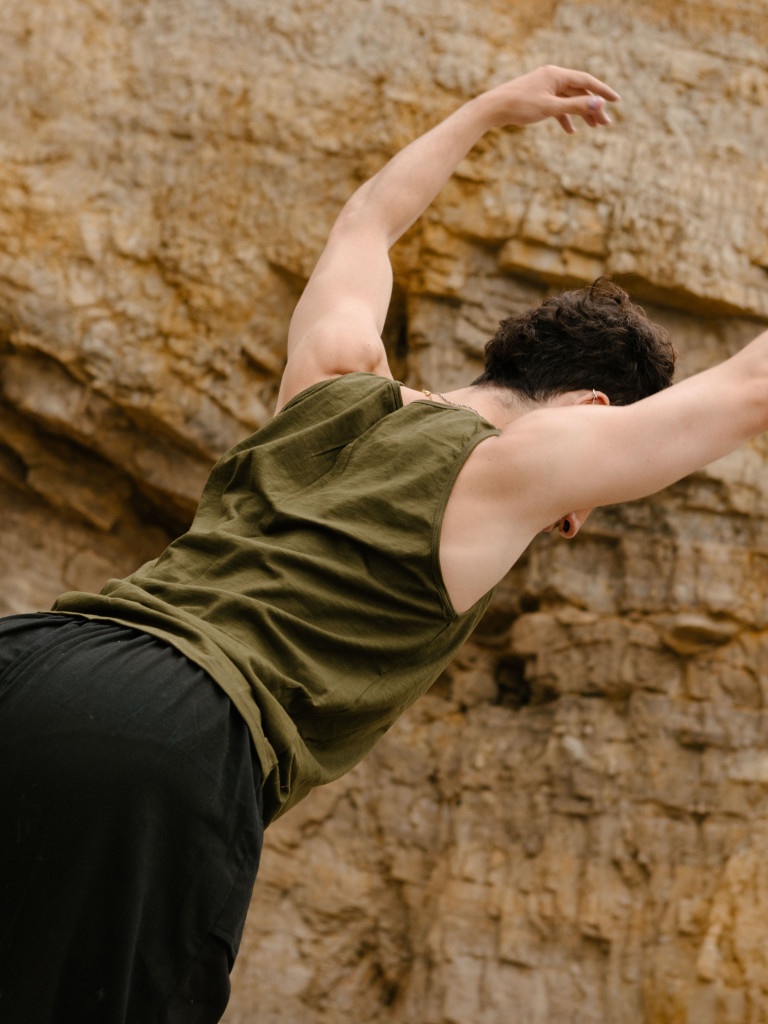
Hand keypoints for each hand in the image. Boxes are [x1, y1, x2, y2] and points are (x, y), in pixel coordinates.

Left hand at [484, 64, 619, 133]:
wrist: (492, 109)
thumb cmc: (520, 106)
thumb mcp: (550, 108)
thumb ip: (575, 107)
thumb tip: (598, 105)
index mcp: (556, 75)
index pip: (586, 81)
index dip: (602, 92)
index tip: (616, 101)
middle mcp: (552, 77)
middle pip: (579, 92)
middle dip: (593, 108)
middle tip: (606, 124)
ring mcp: (544, 87)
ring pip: (568, 100)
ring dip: (581, 114)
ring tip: (593, 128)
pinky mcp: (537, 98)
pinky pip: (556, 106)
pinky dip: (564, 117)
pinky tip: (570, 131)